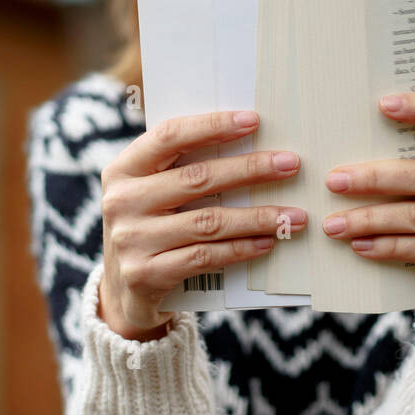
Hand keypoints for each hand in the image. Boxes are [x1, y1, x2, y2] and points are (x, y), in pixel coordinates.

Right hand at [99, 110, 305, 339]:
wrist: (122, 293)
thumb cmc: (150, 227)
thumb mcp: (152, 192)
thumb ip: (182, 167)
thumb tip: (249, 139)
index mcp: (123, 169)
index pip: (169, 136)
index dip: (213, 126)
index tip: (254, 121)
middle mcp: (121, 201)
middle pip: (196, 178)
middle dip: (250, 169)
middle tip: (290, 164)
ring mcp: (131, 240)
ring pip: (208, 222)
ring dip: (257, 217)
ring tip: (293, 215)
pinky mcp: (145, 274)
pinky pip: (204, 257)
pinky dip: (241, 248)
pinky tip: (267, 242)